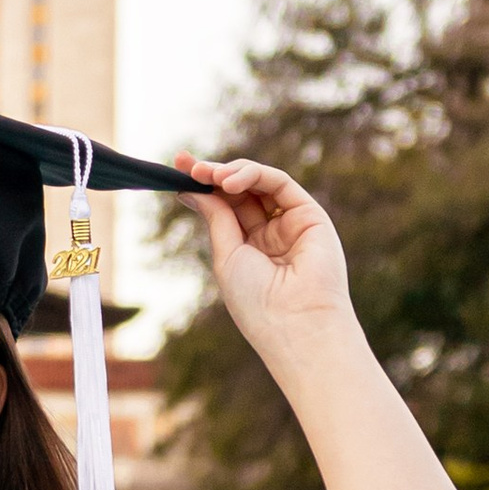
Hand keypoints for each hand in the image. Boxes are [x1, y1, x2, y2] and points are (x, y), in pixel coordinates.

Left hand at [180, 156, 355, 349]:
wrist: (295, 325)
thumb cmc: (258, 303)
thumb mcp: (227, 256)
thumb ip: (216, 218)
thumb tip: (190, 189)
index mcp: (249, 249)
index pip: (225, 207)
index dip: (203, 187)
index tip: (178, 169)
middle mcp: (271, 234)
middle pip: (240, 191)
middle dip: (212, 173)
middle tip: (186, 164)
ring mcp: (291, 223)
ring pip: (258, 183)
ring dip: (230, 172)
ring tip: (209, 175)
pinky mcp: (310, 215)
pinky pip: (279, 183)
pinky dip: (253, 175)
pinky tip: (230, 182)